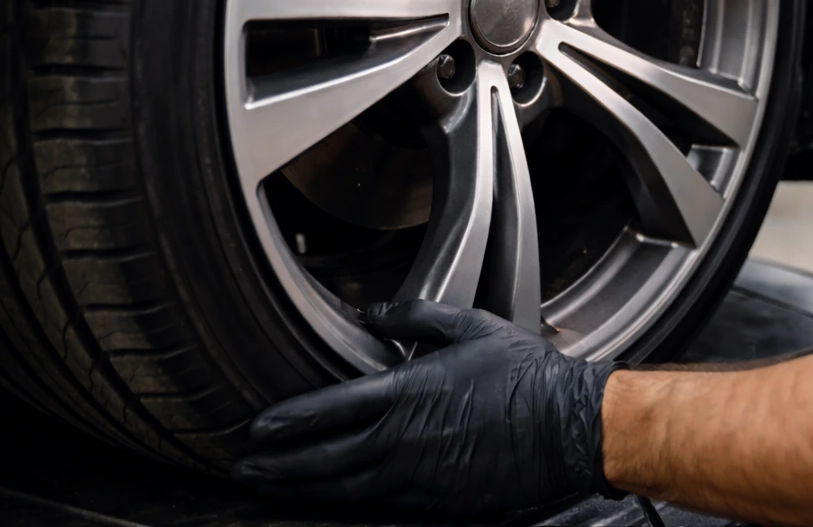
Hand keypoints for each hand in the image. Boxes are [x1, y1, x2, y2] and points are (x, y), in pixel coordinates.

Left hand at [231, 301, 619, 514]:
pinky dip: (349, 501)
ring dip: (304, 488)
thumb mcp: (470, 327)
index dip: (288, 420)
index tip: (257, 428)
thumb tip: (373, 311)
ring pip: (345, 488)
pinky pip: (381, 502)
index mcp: (407, 393)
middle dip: (279, 465)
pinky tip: (333, 498)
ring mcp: (418, 476)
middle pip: (324, 460)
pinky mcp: (437, 500)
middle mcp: (403, 440)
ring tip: (274, 487)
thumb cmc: (524, 375)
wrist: (567, 426)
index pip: (330, 409)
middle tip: (245, 467)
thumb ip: (414, 316)